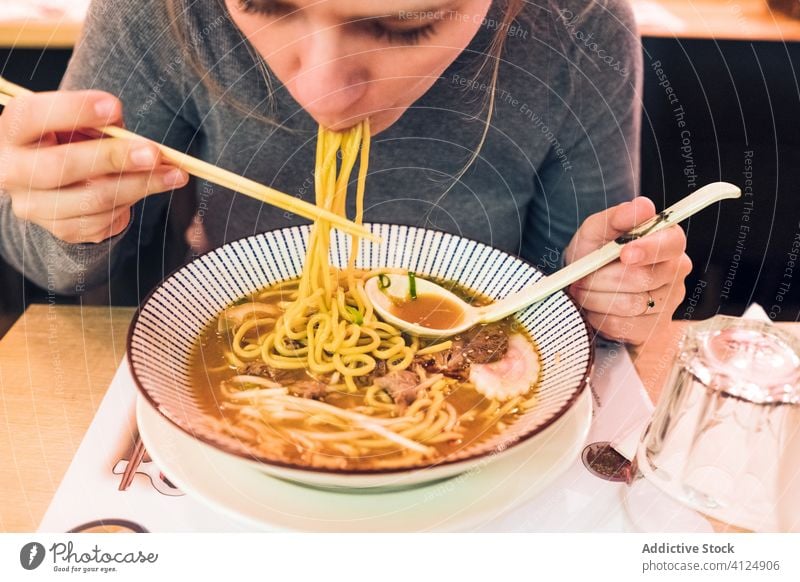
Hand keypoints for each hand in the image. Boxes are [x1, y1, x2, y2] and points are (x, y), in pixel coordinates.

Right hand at [0, 90, 187, 242]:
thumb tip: (139, 141)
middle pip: (61, 167)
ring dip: (140, 186)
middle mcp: (12, 172)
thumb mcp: (75, 123)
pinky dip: (132, 201)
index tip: (115, 107)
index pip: (32, 116)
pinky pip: (104, 219)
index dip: (73, 110)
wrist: (52, 182)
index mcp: (13, 131)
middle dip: (114, 158)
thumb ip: (98, 124)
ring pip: (92, 200)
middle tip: (155, 152)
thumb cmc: (68, 140)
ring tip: (174, 174)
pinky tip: (150, 187)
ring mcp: (35, 206)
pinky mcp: (61, 230)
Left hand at [563, 197, 691, 345]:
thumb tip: (643, 207)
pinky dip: (601, 317)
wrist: (585, 286)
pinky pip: (625, 326)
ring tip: (584, 291)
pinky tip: (595, 308)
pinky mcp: (655, 328)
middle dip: (603, 278)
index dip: (649, 249)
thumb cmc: (595, 253)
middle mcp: (675, 270)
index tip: (625, 253)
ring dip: (597, 298)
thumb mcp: (597, 230)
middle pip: (644, 278)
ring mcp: (669, 302)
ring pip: (631, 305)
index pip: (671, 243)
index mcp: (667, 240)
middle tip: (581, 277)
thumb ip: (617, 217)